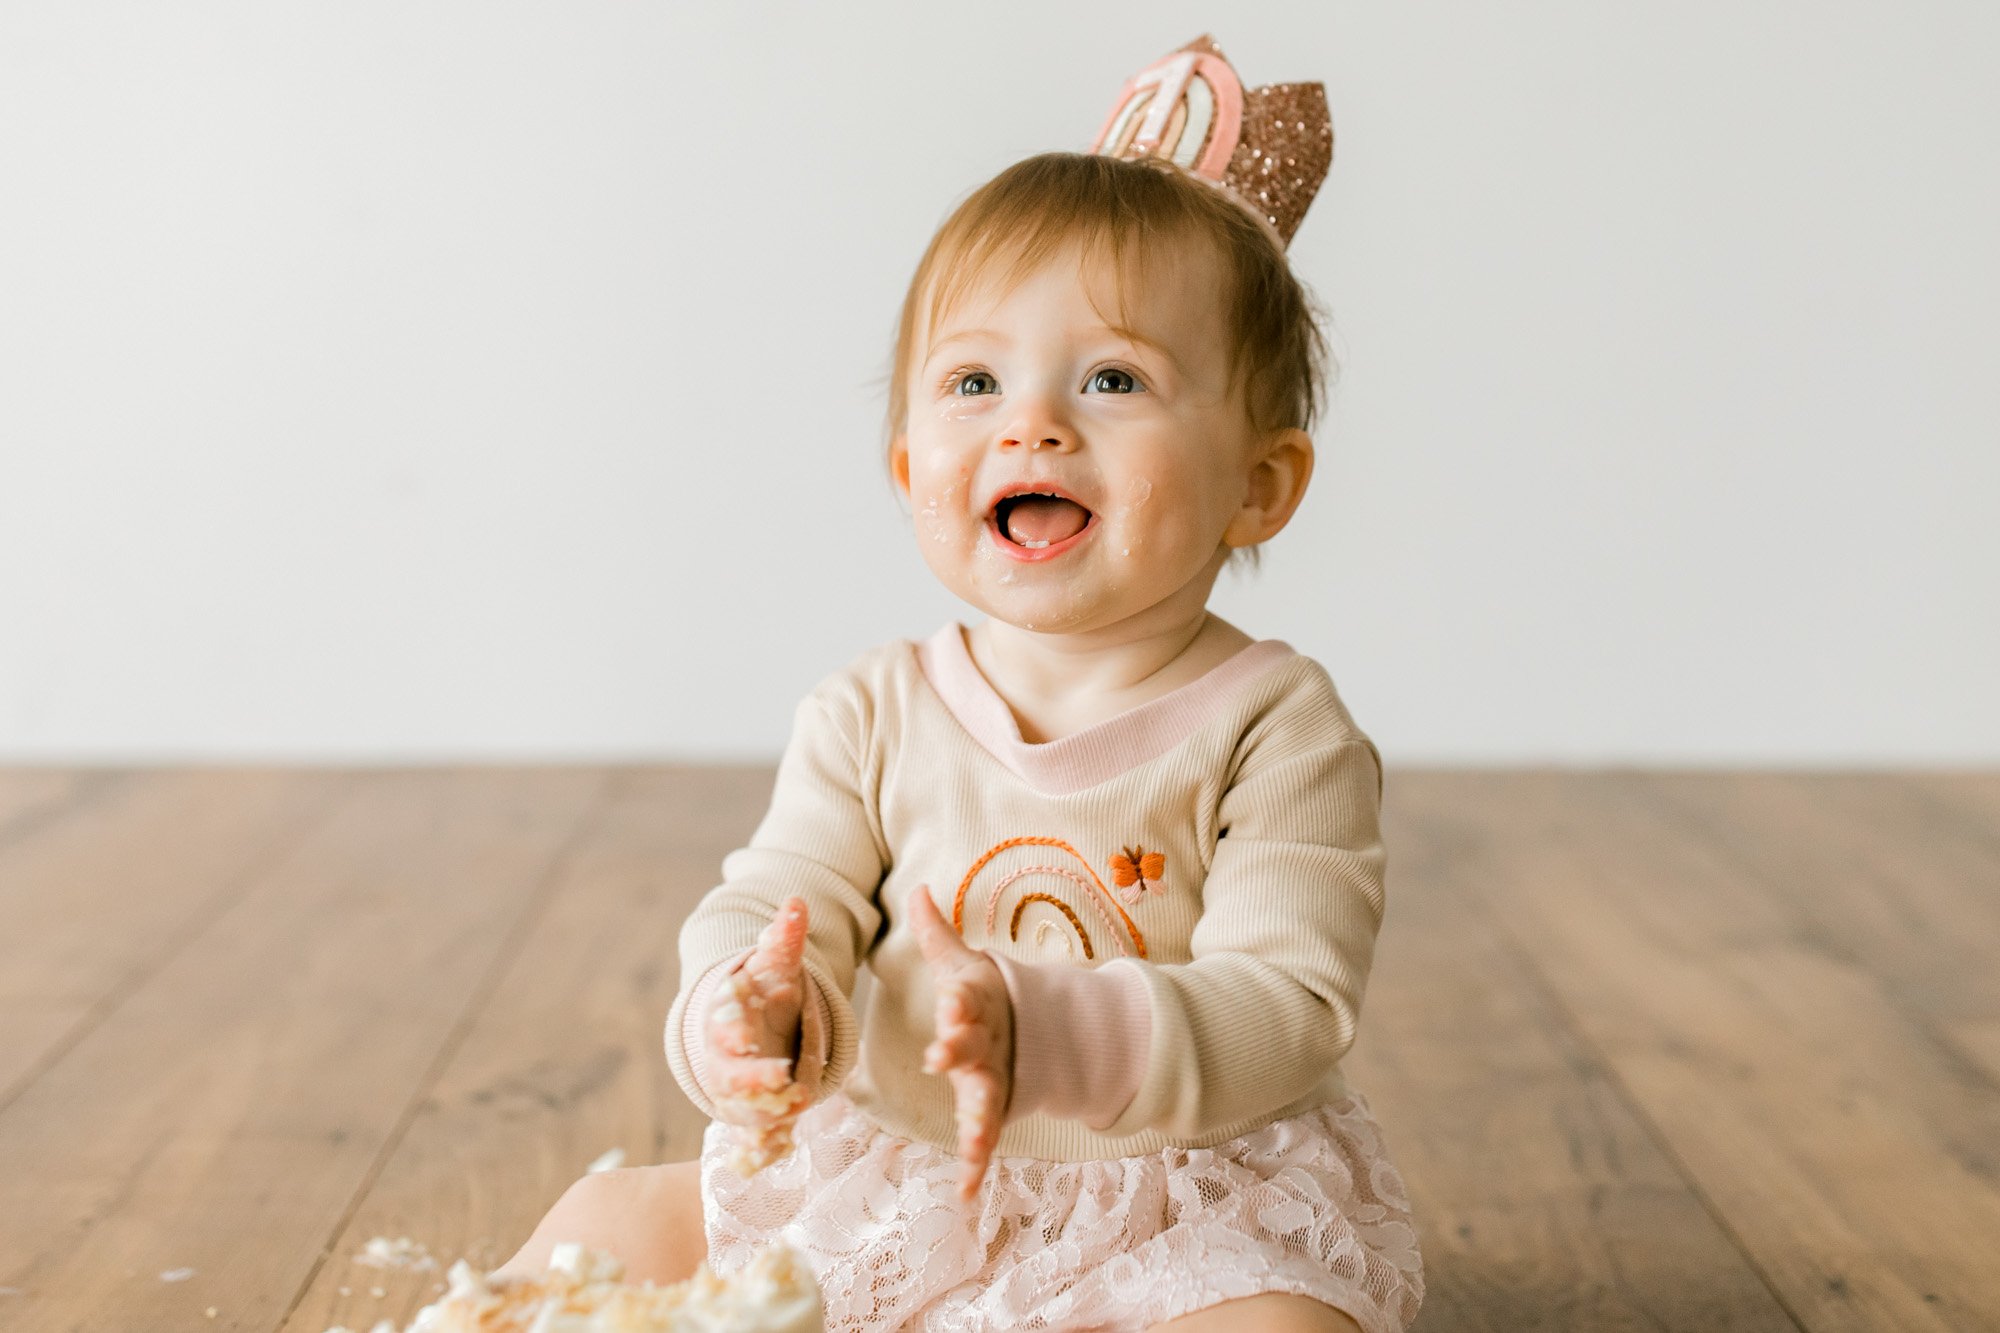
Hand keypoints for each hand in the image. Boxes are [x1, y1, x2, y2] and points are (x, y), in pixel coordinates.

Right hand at [702, 896, 811, 1171]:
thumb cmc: (762, 996)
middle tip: (785, 1081)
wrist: (747, 1032)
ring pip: (741, 1112)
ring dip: (763, 1117)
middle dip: (751, 1081)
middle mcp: (725, 1061)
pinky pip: (751, 1142)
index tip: (747, 1036)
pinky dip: (758, 1152)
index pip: (722, 1028)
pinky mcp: (752, 1117)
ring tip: (793, 1114)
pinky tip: (770, 1158)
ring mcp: (737, 1093)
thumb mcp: (776, 967)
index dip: (731, 1033)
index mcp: (727, 1021)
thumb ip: (784, 940)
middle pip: (727, 1077)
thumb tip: (796, 903)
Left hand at [907, 884, 1013, 1200]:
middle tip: (940, 1056)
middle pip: (972, 1046)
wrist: (1029, 1031)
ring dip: (976, 1120)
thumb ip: (937, 934)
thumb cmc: (980, 996)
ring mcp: (992, 1078)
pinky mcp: (992, 1108)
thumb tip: (917, 889)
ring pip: (983, 1099)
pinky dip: (977, 1166)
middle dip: (958, 1050)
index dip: (961, 1000)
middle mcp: (986, 1042)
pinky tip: (968, 1192)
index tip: (952, 999)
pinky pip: (983, 1139)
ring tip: (971, 1144)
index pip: (969, 997)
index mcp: (977, 1002)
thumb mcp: (962, 965)